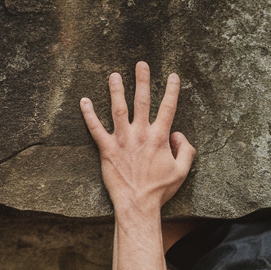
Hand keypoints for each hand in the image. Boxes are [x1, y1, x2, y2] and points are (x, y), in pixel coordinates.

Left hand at [81, 61, 195, 215]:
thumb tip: (179, 135)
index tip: (173, 76)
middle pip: (142, 101)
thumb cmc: (159, 191)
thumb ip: (186, 151)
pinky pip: (95, 128)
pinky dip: (88, 114)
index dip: (172, 90)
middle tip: (141, 64)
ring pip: (118, 108)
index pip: (168, 108)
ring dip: (116, 90)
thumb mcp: (182, 172)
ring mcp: (122, 140)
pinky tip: (84, 101)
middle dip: (142, 80)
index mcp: (159, 138)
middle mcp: (140, 134)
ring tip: (114, 75)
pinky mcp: (106, 149)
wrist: (138, 204)